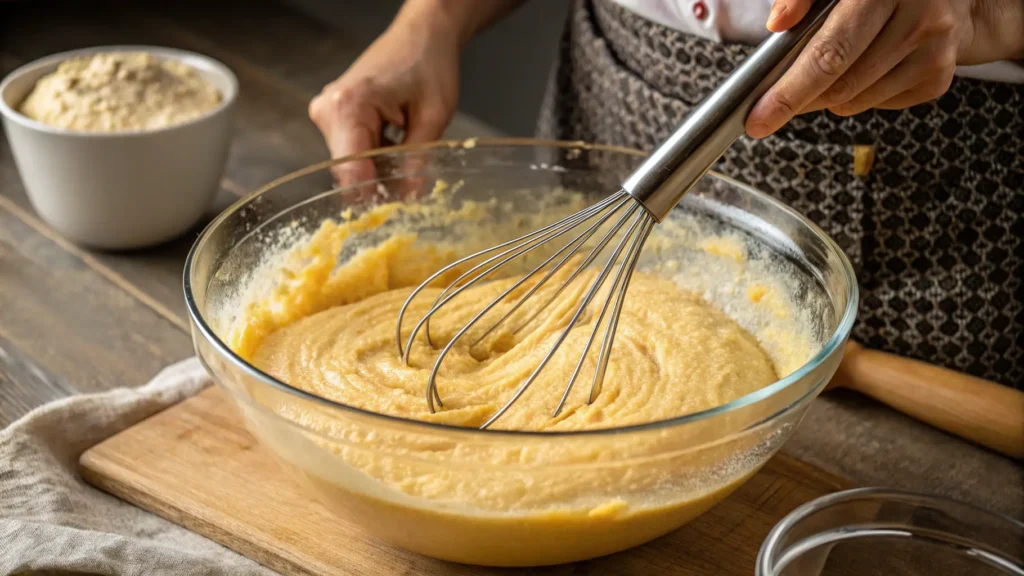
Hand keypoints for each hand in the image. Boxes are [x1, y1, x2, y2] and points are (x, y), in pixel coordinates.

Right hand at [309, 9, 458, 183]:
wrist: (422, 34)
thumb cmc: (428, 64)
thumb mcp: (433, 117)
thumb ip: (417, 160)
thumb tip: (408, 197)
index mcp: (348, 106)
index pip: (350, 172)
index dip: (375, 195)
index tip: (399, 205)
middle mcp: (328, 110)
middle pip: (349, 172)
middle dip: (380, 184)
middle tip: (412, 183)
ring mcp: (327, 113)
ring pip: (351, 166)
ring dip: (379, 170)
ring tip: (409, 155)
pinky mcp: (334, 116)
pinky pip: (352, 152)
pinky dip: (376, 157)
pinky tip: (397, 144)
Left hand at [746, 0, 988, 137]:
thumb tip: (779, 22)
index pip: (829, 52)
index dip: (789, 92)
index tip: (759, 119)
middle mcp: (919, 16)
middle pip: (842, 85)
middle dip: (799, 101)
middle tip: (770, 109)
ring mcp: (934, 49)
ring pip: (856, 101)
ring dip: (829, 97)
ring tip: (826, 72)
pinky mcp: (939, 76)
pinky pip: (879, 104)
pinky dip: (859, 95)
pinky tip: (864, 69)